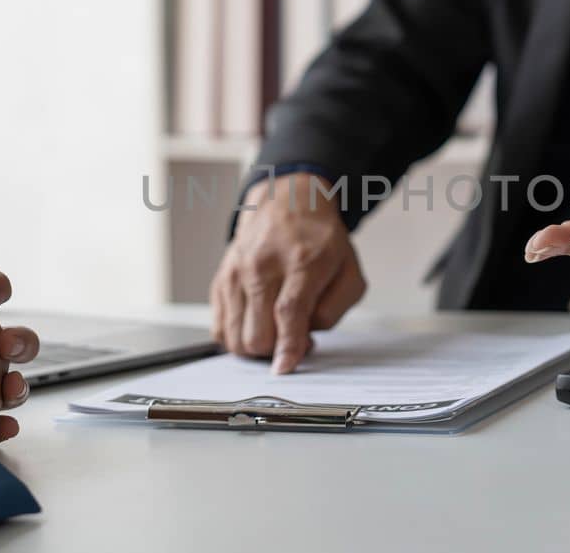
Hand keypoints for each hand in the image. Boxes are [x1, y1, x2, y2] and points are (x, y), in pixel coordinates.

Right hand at [210, 172, 366, 374]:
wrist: (287, 202)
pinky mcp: (221, 279)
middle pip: (257, 332)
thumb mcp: (349, 271)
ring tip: (277, 331)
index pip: (288, 312)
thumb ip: (335, 309)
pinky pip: (220, 327)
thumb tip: (306, 336)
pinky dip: (238, 337)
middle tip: (296, 339)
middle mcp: (262, 264)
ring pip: (235, 336)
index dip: (287, 346)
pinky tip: (257, 325)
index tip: (284, 367)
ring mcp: (236, 271)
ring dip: (257, 347)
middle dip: (277, 350)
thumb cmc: (320, 240)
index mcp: (301, 261)